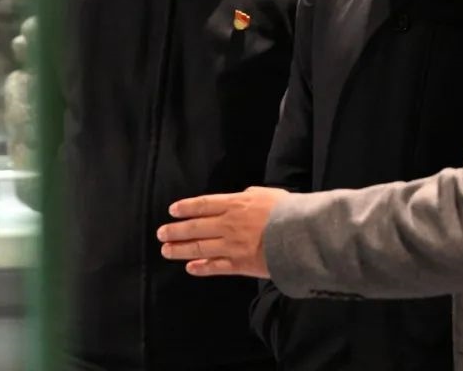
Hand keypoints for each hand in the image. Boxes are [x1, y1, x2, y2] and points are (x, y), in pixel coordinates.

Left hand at [157, 186, 289, 277]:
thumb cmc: (287, 211)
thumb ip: (248, 197)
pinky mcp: (240, 265)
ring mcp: (232, 246)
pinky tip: (190, 268)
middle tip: (161, 233)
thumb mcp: (266, 194)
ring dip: (181, 249)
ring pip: (200, 248)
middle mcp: (228, 225)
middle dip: (176, 230)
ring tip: (166, 250)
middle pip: (196, 227)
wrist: (300, 235)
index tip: (172, 211)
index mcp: (235, 204)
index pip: (204, 205)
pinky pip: (216, 267)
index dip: (186, 208)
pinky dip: (201, 268)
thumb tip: (238, 198)